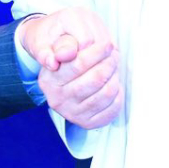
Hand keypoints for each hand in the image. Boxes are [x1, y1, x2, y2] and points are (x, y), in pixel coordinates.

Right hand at [20, 7, 122, 128]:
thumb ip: (65, 44)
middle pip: (95, 79)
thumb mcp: (60, 50)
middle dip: (110, 63)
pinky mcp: (87, 123)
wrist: (64, 88)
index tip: (108, 44)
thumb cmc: (66, 65)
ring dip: (115, 76)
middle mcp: (58, 100)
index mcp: (49, 81)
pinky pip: (113, 107)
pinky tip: (113, 84)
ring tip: (113, 68)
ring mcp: (73, 114)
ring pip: (107, 92)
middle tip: (114, 55)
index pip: (78, 64)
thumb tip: (68, 51)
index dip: (97, 52)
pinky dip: (118, 93)